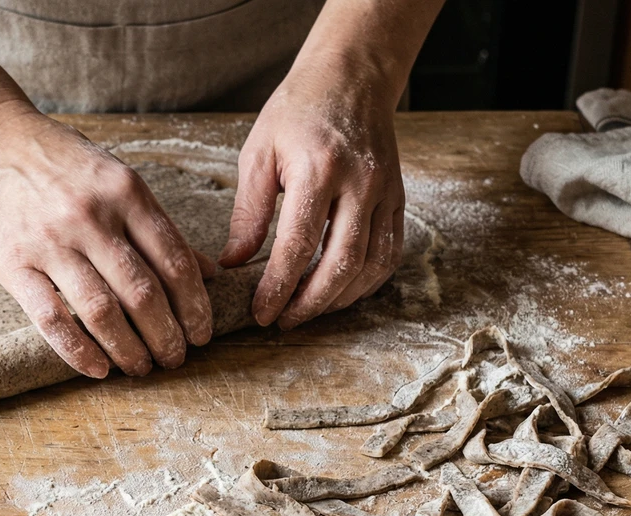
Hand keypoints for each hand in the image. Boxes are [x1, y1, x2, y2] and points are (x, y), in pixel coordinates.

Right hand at [0, 107, 215, 377]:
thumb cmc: (62, 163)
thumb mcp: (118, 179)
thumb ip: (160, 227)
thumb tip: (209, 273)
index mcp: (126, 192)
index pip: (174, 261)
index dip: (194, 306)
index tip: (202, 333)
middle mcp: (91, 217)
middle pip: (142, 293)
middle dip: (167, 336)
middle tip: (176, 359)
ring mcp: (50, 242)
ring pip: (101, 311)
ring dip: (129, 349)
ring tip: (142, 368)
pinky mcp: (14, 264)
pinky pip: (51, 318)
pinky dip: (79, 350)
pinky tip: (99, 369)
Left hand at [219, 59, 406, 329]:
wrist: (350, 79)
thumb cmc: (296, 112)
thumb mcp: (258, 153)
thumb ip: (248, 213)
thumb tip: (233, 264)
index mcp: (319, 170)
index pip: (298, 245)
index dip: (279, 287)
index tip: (262, 313)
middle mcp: (359, 184)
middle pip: (341, 264)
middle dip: (311, 304)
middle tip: (284, 322)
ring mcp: (385, 193)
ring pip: (372, 265)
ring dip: (340, 299)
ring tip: (309, 310)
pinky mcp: (397, 198)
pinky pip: (390, 253)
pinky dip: (367, 281)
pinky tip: (341, 292)